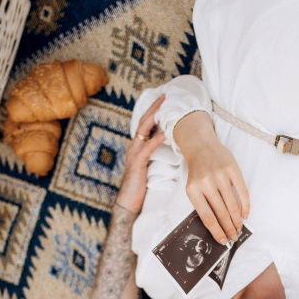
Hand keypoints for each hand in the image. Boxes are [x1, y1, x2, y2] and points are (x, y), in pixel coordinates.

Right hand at [116, 94, 166, 214]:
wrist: (128, 203)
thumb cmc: (141, 187)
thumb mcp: (150, 167)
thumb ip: (156, 155)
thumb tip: (171, 145)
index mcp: (138, 146)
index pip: (146, 124)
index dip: (154, 111)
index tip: (165, 100)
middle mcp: (134, 147)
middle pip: (144, 122)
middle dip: (154, 108)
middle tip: (165, 96)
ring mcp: (134, 154)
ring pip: (143, 130)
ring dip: (154, 118)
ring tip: (165, 108)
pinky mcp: (136, 164)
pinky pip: (146, 149)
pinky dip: (155, 140)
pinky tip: (164, 133)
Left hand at [175, 110, 250, 243]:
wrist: (200, 145)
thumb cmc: (197, 170)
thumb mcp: (193, 186)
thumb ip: (202, 203)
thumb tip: (217, 226)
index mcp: (193, 190)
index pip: (207, 217)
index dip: (216, 231)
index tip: (222, 240)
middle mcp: (206, 182)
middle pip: (221, 213)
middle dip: (228, 228)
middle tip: (233, 236)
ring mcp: (220, 175)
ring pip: (232, 204)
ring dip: (237, 220)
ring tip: (239, 228)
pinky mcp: (232, 169)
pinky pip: (242, 191)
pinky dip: (245, 205)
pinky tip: (245, 215)